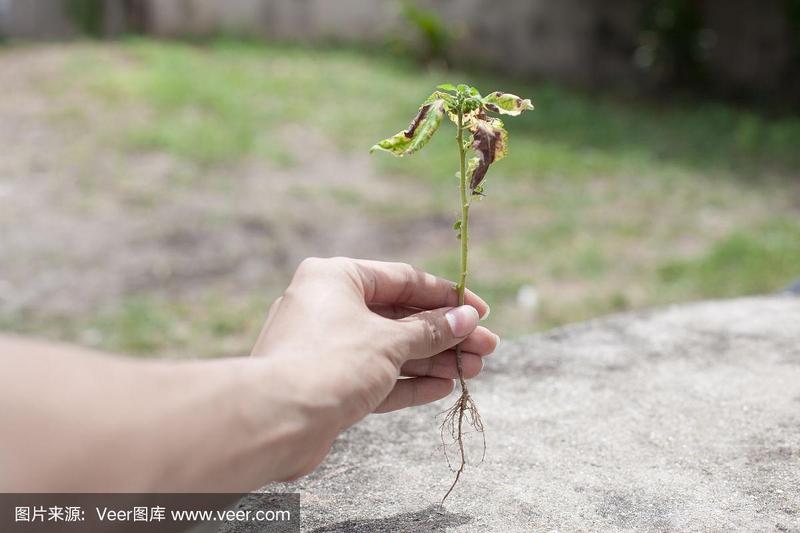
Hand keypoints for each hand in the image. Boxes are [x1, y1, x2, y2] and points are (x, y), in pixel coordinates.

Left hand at [251, 257, 497, 476]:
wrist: (274, 420)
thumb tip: (466, 319)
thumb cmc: (331, 363)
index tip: (481, 312)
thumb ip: (430, 330)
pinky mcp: (326, 383)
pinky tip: (442, 387)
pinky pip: (374, 376)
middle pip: (399, 317)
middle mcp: (327, 306)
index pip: (402, 280)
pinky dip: (407, 381)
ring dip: (432, 360)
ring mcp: (325, 346)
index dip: (446, 297)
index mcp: (335, 277)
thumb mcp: (389, 341)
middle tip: (487, 349)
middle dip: (445, 335)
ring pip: (390, 349)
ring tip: (473, 371)